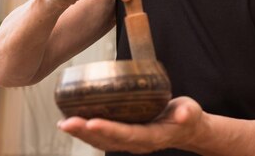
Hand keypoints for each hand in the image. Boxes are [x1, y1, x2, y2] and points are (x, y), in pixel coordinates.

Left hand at [57, 97, 203, 152]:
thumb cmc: (187, 117)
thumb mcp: (190, 113)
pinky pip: (99, 136)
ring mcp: (127, 141)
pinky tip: (68, 121)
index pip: (127, 134)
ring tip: (63, 123)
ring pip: (100, 140)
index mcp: (152, 136)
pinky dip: (84, 130)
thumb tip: (183, 114)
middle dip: (86, 131)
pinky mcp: (121, 135)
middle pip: (107, 139)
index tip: (92, 122)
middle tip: (67, 122)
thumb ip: (186, 114)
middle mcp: (136, 142)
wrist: (186, 128)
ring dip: (81, 132)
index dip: (109, 129)